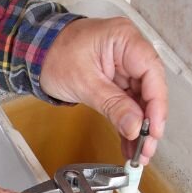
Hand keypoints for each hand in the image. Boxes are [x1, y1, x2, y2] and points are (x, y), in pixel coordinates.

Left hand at [38, 17, 168, 163]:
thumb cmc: (54, 54)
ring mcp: (124, 66)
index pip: (152, 72)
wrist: (35, 51)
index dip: (156, 104)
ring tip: (138, 153)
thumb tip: (135, 126)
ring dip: (139, 128)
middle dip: (148, 122)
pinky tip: (129, 143)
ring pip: (140, 100)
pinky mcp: (117, 80)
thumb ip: (113, 105)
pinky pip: (127, 103)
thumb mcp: (84, 82)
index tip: (153, 130)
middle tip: (146, 148)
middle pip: (150, 89)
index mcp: (125, 39)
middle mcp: (130, 50)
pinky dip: (127, 123)